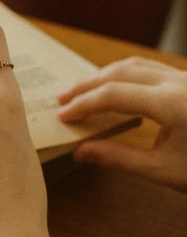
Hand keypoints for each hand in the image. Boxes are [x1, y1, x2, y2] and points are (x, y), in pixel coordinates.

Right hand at [58, 56, 186, 191]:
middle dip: (88, 84)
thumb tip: (82, 152)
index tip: (62, 116)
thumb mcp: (163, 171)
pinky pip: (152, 70)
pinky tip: (119, 89)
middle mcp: (178, 82)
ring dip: (106, 76)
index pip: (112, 95)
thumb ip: (119, 158)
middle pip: (120, 72)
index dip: (82, 104)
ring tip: (84, 91)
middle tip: (63, 99)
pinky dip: (127, 76)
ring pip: (137, 65)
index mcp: (170, 103)